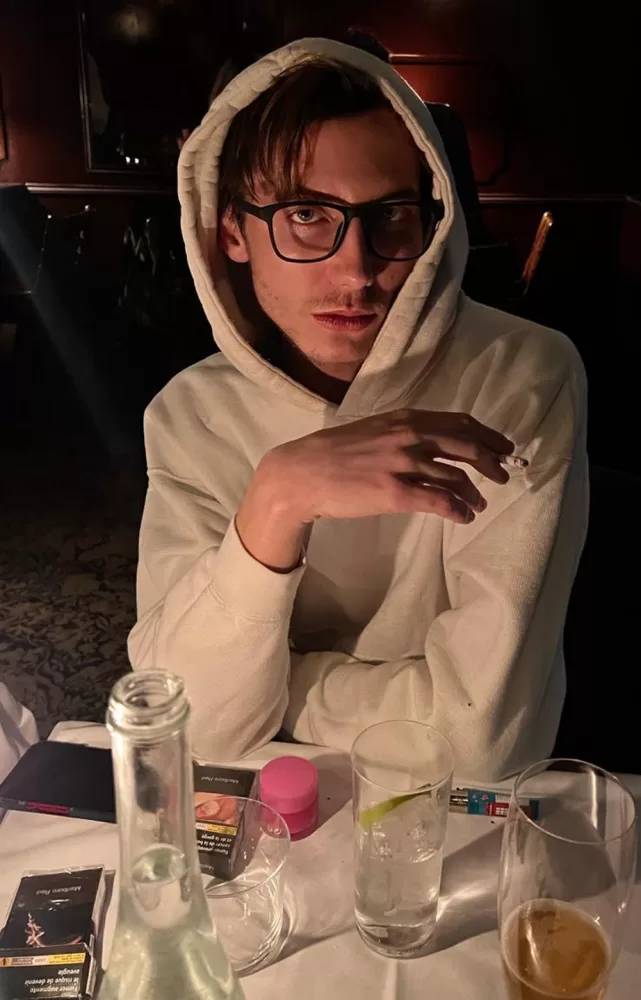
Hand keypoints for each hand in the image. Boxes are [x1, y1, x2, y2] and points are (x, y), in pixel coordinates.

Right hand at [264, 408, 513, 524]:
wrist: (302, 473)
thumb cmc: (333, 453)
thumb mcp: (374, 430)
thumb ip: (403, 433)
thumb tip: (430, 444)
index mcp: (404, 419)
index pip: (459, 422)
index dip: (487, 435)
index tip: (503, 446)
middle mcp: (408, 437)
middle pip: (466, 446)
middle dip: (492, 462)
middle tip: (503, 475)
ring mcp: (402, 464)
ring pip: (456, 477)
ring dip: (474, 493)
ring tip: (479, 504)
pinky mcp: (395, 493)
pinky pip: (439, 501)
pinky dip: (458, 510)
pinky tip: (463, 517)